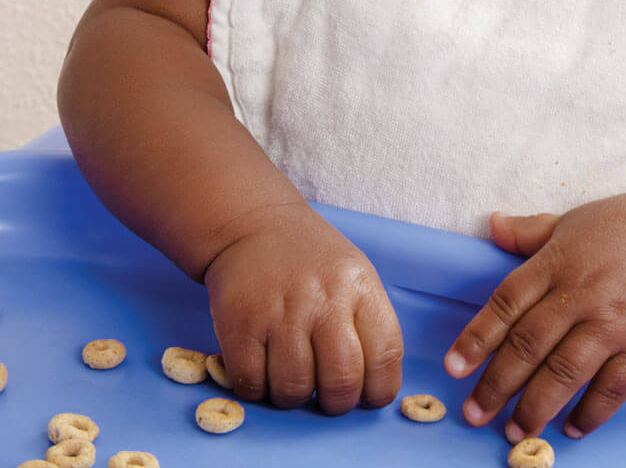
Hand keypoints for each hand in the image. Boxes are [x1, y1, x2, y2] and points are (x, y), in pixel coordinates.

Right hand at [204, 201, 402, 413]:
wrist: (254, 224)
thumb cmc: (309, 259)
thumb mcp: (352, 274)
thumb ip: (366, 323)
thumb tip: (372, 386)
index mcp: (358, 286)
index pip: (385, 355)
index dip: (379, 390)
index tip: (367, 395)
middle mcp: (323, 298)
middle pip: (341, 381)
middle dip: (336, 403)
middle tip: (326, 394)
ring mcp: (280, 311)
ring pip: (294, 389)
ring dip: (293, 396)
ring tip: (291, 375)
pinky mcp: (240, 323)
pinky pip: (252, 383)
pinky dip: (257, 388)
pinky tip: (262, 367)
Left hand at [444, 190, 625, 439]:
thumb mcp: (572, 221)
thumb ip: (528, 232)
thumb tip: (490, 225)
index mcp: (558, 261)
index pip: (506, 303)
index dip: (476, 338)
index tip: (454, 366)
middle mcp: (582, 294)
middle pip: (529, 345)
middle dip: (496, 384)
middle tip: (473, 413)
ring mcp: (615, 322)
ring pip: (565, 373)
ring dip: (536, 408)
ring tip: (514, 433)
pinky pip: (613, 389)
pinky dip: (590, 414)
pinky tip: (571, 430)